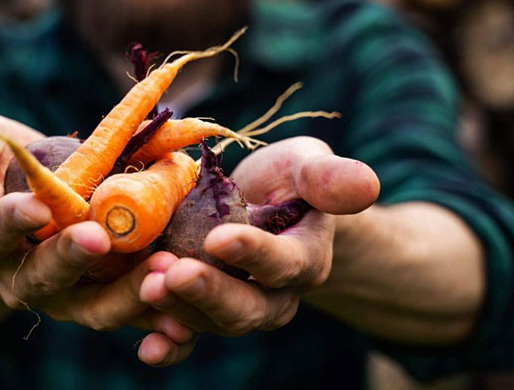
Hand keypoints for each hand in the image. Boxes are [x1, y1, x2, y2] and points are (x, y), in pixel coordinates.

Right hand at [0, 113, 195, 361]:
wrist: (41, 215)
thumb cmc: (12, 174)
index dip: (9, 223)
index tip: (35, 207)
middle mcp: (25, 280)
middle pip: (45, 277)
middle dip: (72, 258)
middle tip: (99, 237)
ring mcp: (70, 299)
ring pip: (95, 308)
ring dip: (129, 294)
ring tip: (164, 269)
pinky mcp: (112, 304)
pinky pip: (135, 320)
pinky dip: (160, 325)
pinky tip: (186, 319)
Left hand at [137, 137, 378, 340]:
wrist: (264, 207)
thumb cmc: (288, 181)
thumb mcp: (307, 166)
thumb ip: (327, 177)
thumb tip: (366, 185)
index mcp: (305, 258)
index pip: (283, 263)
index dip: (253, 254)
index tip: (219, 238)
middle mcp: (275, 295)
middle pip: (247, 308)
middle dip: (209, 293)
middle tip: (173, 274)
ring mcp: (239, 309)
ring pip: (212, 322)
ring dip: (179, 309)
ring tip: (148, 285)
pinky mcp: (205, 313)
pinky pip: (190, 338)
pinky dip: (169, 346)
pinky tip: (146, 348)